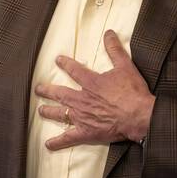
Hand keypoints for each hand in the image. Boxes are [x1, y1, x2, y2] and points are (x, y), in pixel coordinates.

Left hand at [35, 31, 154, 150]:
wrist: (138, 115)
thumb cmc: (132, 92)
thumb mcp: (125, 66)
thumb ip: (115, 50)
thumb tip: (109, 33)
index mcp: (91, 83)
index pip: (74, 70)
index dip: (65, 64)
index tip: (58, 60)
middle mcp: (82, 99)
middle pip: (60, 93)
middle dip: (48, 90)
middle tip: (38, 89)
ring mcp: (82, 117)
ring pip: (60, 113)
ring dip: (49, 111)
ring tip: (40, 110)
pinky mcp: (86, 132)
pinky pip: (69, 138)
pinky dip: (58, 142)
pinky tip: (48, 144)